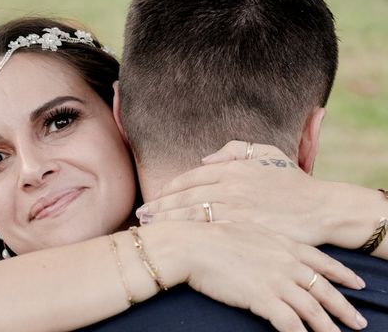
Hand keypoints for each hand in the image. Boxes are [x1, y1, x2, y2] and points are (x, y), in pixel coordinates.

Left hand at [137, 140, 335, 245]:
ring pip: (192, 214)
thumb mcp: (266, 154)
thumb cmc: (293, 182)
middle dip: (160, 206)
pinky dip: (189, 235)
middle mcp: (230, 186)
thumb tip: (206, 158)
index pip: (191, 176)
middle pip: (184, 196)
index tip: (156, 196)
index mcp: (232, 168)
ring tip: (149, 227)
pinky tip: (176, 240)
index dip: (170, 187)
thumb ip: (235, 149)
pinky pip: (209, 232)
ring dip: (167, 221)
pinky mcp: (242, 230)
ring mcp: (235, 209)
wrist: (321, 209)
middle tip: (141, 215)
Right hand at [151, 221, 367, 330]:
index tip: (356, 282)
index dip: (340, 272)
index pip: (320, 260)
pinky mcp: (262, 298)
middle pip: (323, 287)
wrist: (191, 244)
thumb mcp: (243, 228)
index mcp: (281, 243)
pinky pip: (290, 323)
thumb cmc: (209, 234)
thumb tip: (265, 247)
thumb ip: (262, 239)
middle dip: (343, 306)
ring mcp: (275, 280)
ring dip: (328, 327)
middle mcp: (284, 261)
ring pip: (312, 309)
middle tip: (359, 321)